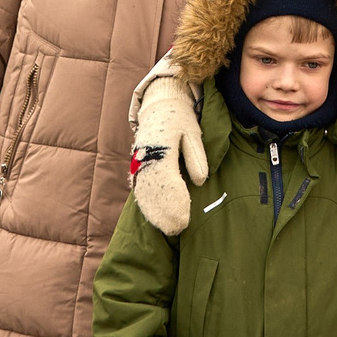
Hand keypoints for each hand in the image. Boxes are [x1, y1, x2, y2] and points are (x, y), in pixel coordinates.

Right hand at [131, 62, 207, 235]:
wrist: (159, 106)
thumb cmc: (180, 121)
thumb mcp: (192, 132)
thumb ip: (196, 156)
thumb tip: (200, 181)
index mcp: (161, 145)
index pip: (166, 177)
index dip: (175, 199)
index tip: (184, 216)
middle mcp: (145, 156)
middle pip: (153, 190)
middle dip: (165, 212)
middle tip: (179, 230)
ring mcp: (138, 162)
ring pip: (144, 192)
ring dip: (156, 213)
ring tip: (170, 230)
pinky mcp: (136, 167)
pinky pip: (140, 190)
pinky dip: (148, 205)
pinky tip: (156, 218)